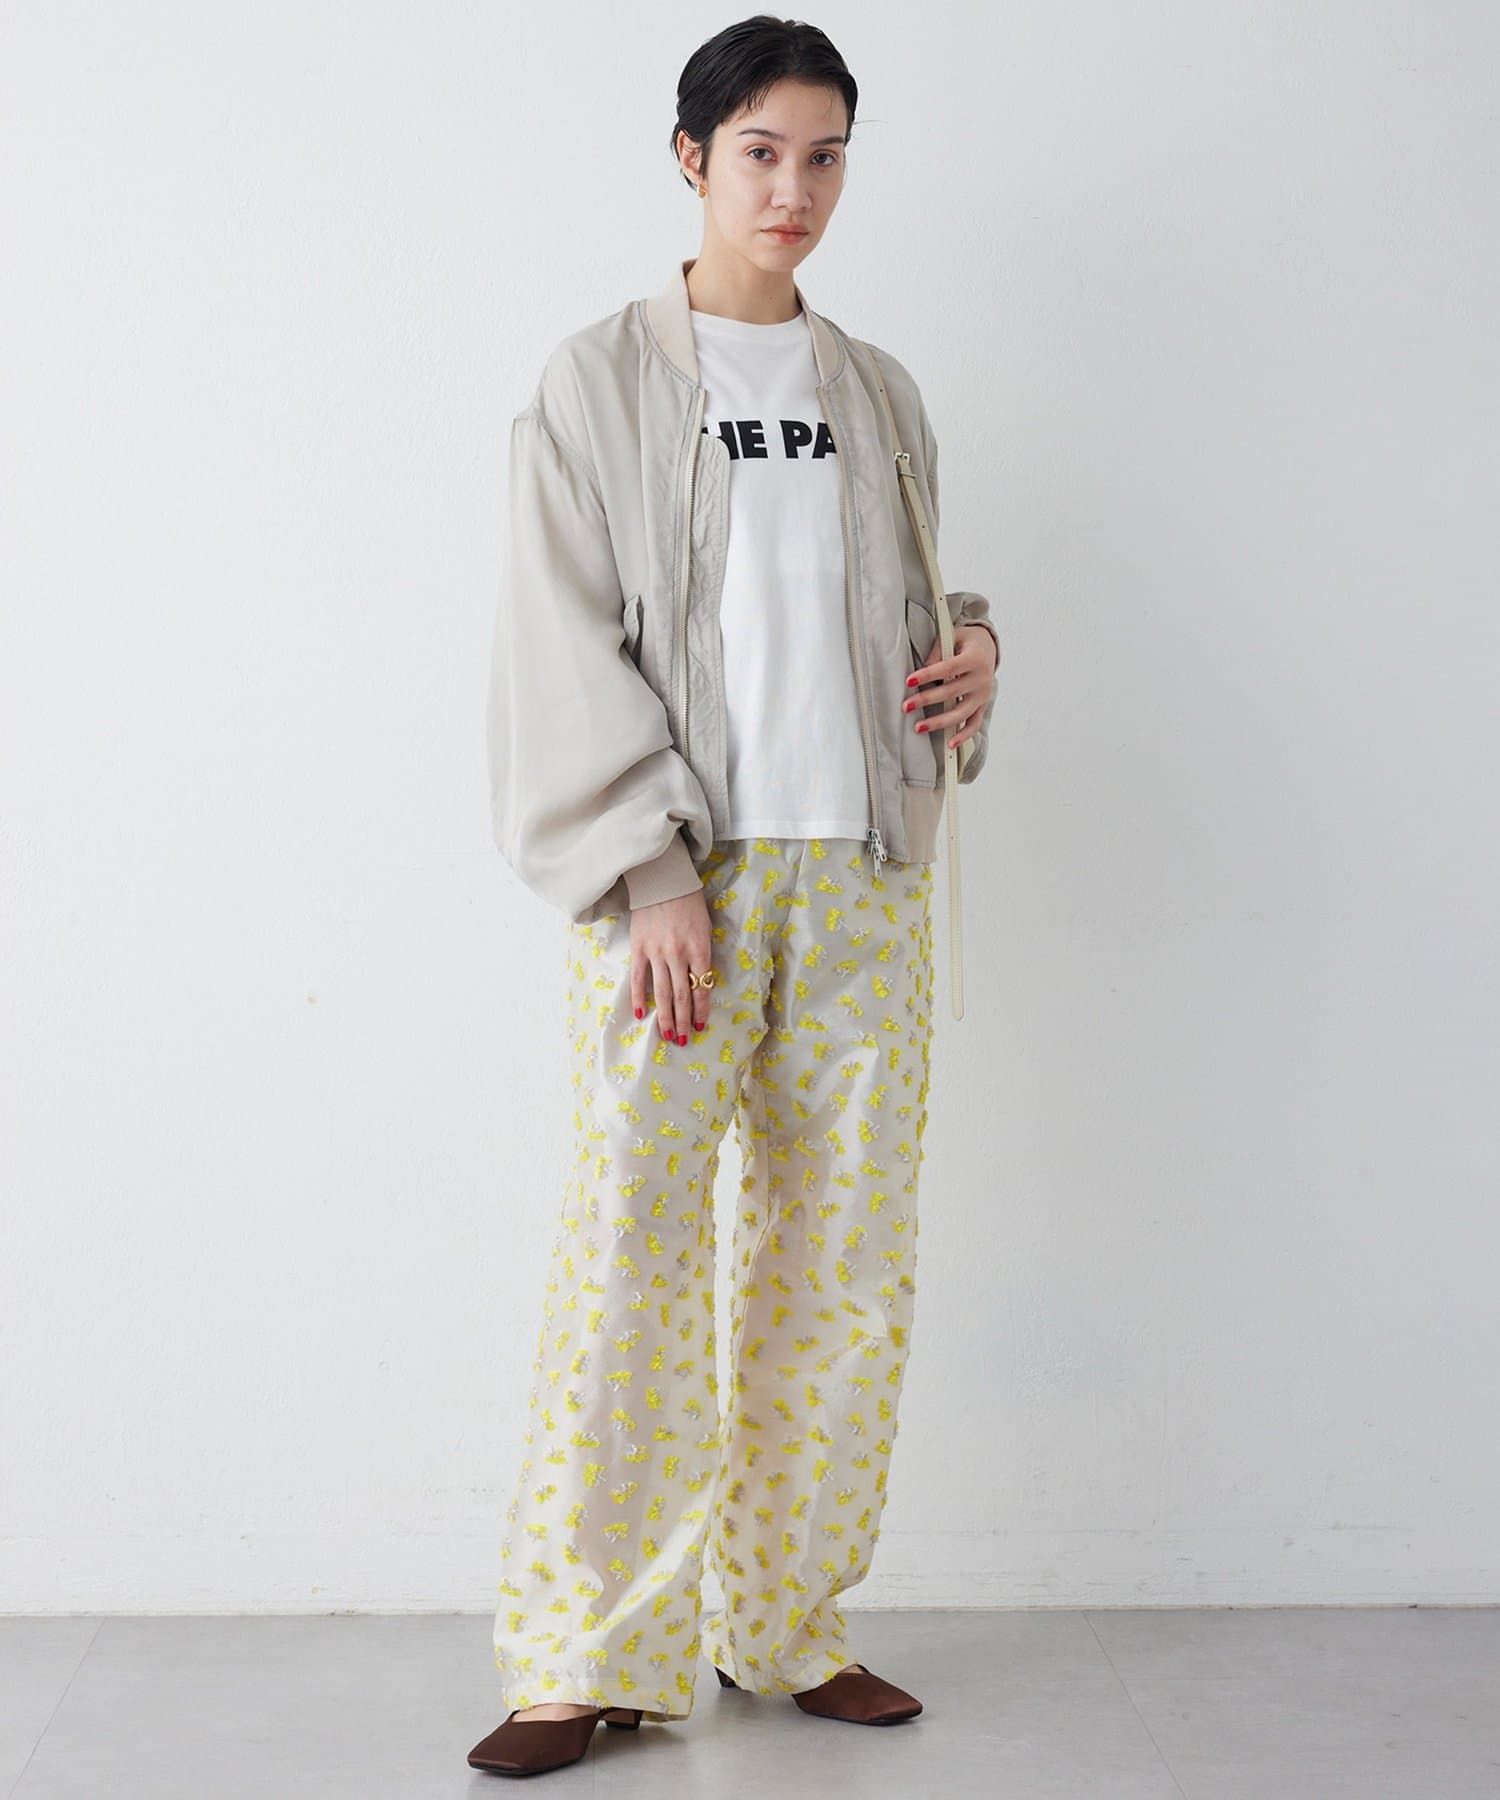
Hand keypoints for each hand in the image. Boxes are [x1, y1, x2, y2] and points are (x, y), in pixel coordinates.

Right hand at [629, 888, 713, 1044]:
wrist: (664, 881)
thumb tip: (699, 983)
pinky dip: (639, 998)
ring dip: (664, 1017)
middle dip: (682, 1021)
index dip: (700, 1010)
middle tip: (682, 1040)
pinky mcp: (639, 948)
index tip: (699, 1027)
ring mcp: (657, 953)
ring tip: (667, 1035)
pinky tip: (641, 1014)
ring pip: (661, 993)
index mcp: (699, 950)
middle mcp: (678, 955)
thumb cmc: (689, 904)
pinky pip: (638, 978)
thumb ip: (702, 956)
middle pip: (681, 997)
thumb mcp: (705, 929)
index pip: (701, 989)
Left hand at [903, 623, 999, 752]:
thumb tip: (923, 669)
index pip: (948, 668)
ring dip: (938, 722)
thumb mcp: (953, 637)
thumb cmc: (966, 642)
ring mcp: (983, 695)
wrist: (988, 647)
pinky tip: (950, 744)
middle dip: (926, 700)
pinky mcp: (982, 706)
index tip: (909, 681)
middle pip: (951, 692)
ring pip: (960, 713)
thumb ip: (938, 653)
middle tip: (906, 706)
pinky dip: (963, 735)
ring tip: (918, 727)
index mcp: (975, 659)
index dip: (928, 675)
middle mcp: (982, 679)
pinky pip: (974, 724)